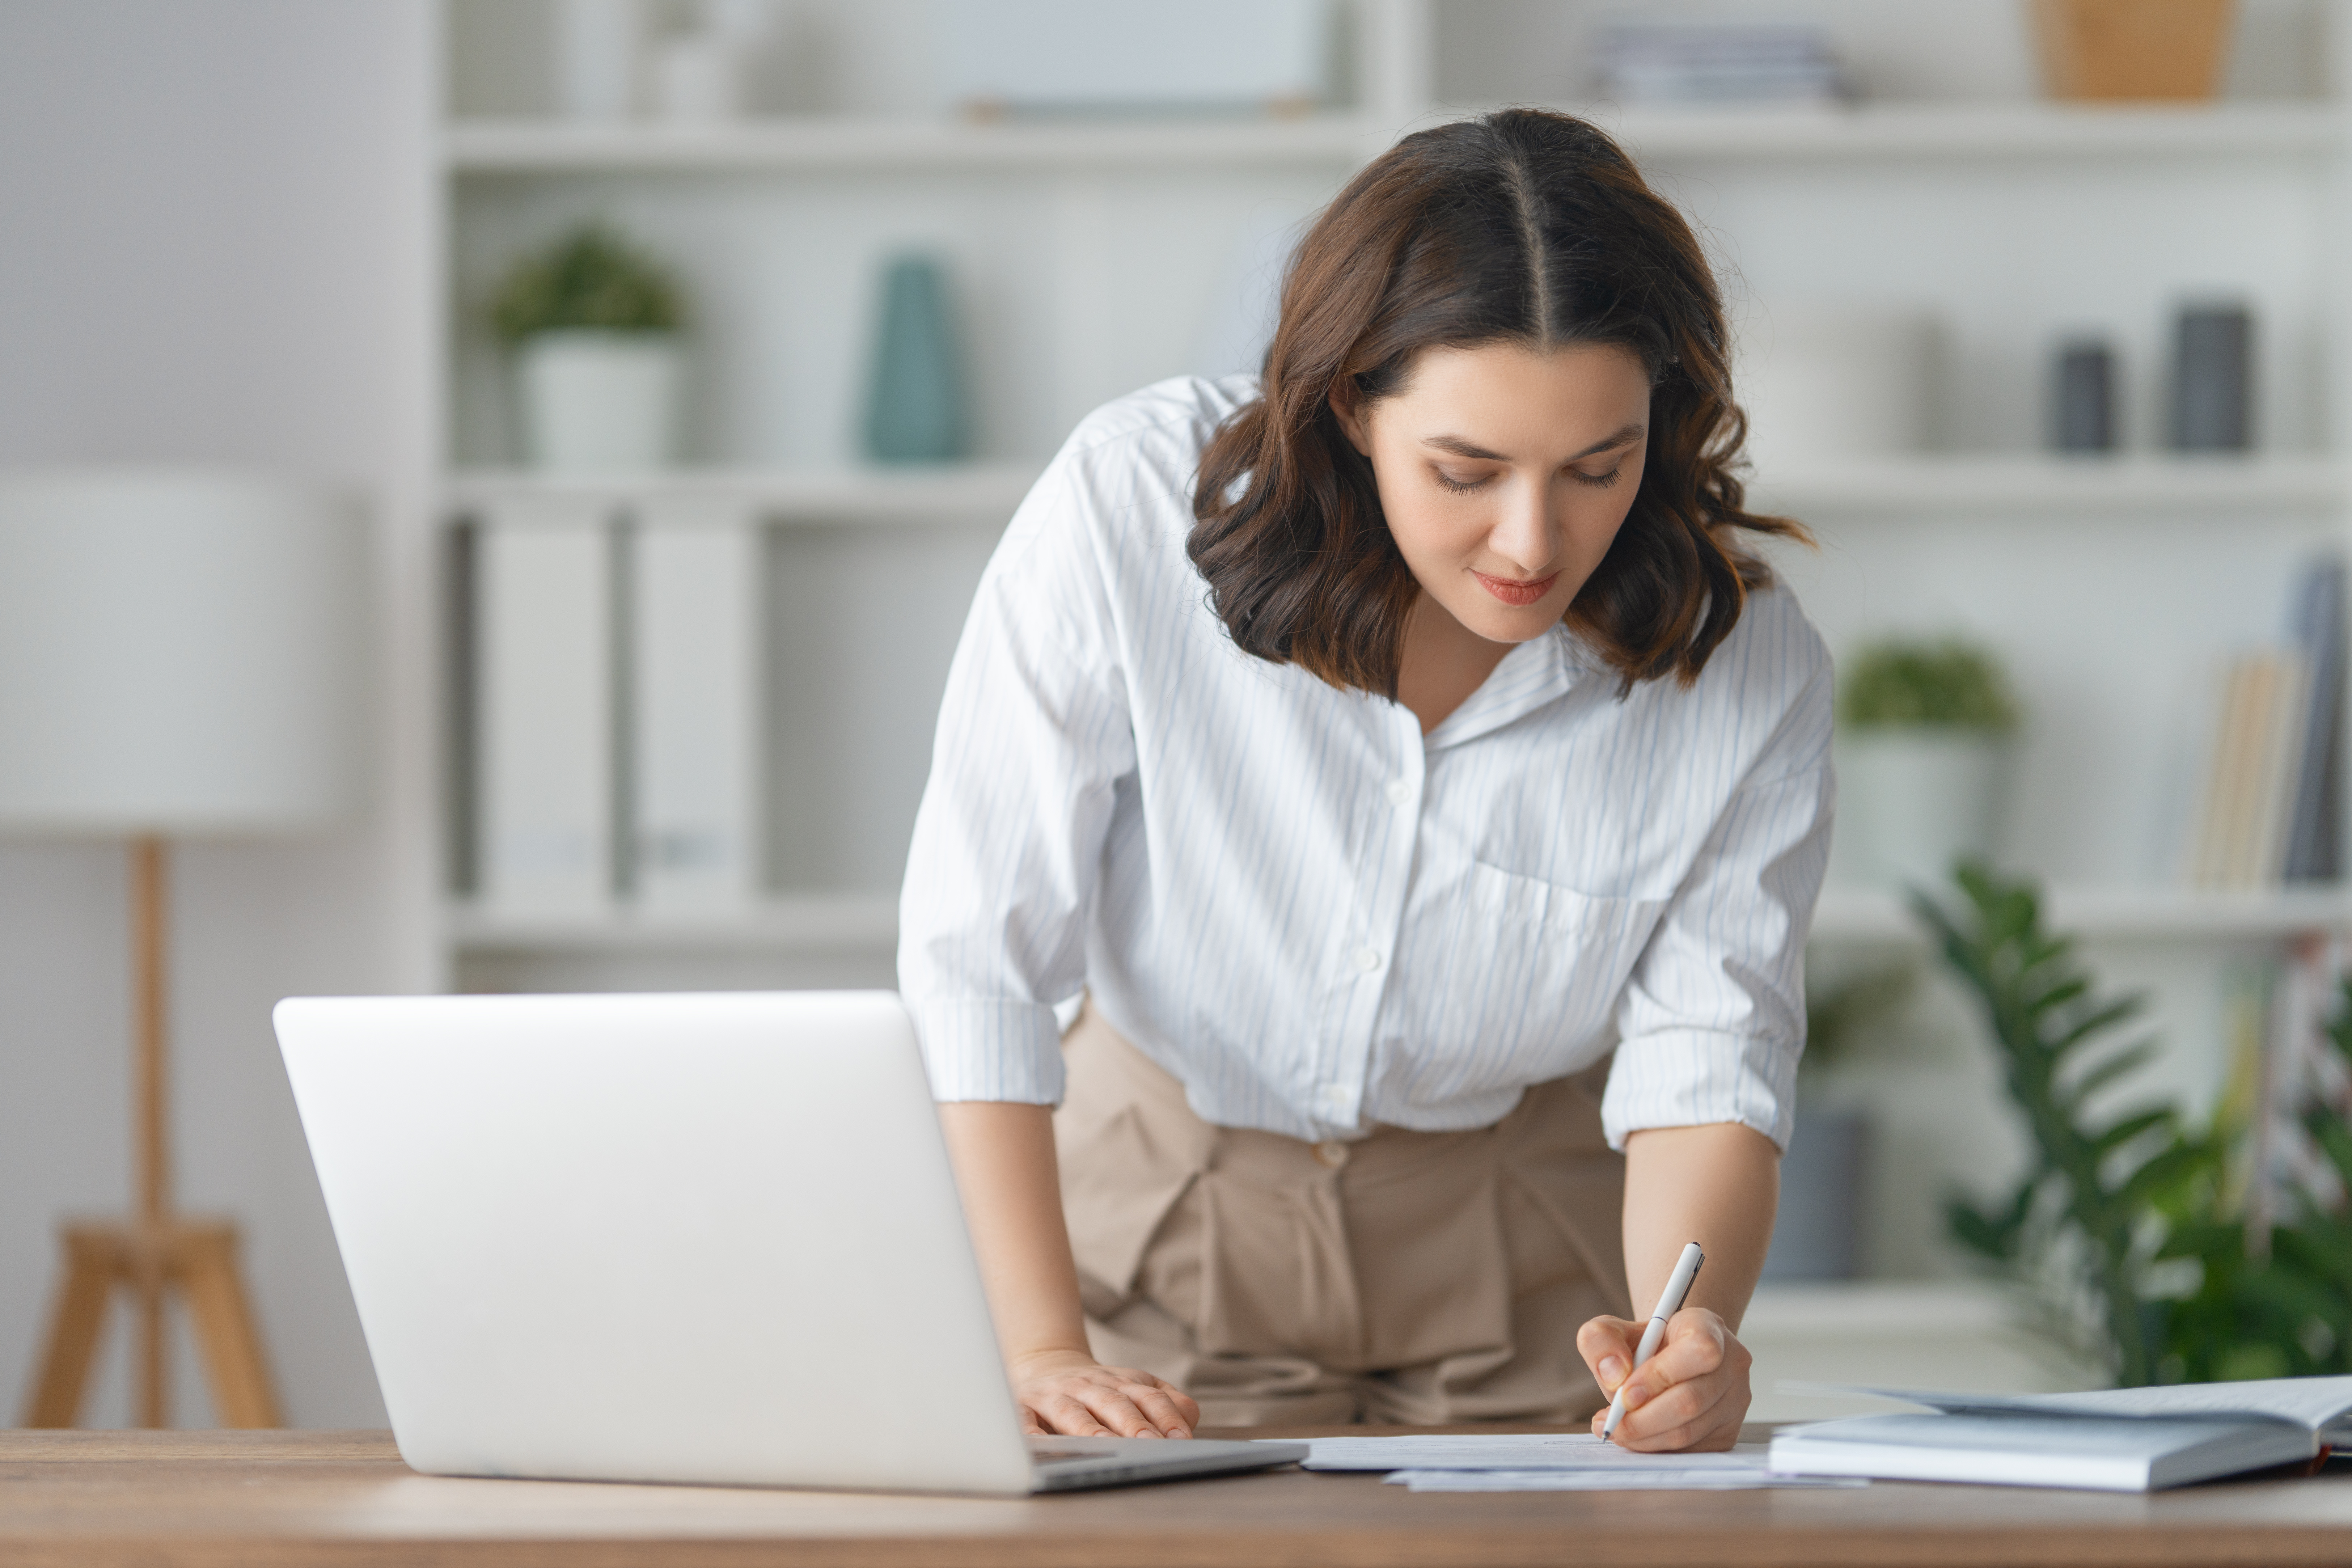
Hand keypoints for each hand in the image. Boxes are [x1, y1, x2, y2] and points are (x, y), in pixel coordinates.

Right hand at [1009, 1347, 1199, 1438]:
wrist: (1043, 1364)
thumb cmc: (1099, 1388)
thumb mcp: (1135, 1386)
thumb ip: (1165, 1402)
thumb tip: (1188, 1422)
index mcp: (1121, 1382)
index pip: (1149, 1397)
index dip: (1166, 1415)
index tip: (1182, 1438)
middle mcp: (1089, 1386)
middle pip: (1114, 1403)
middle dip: (1133, 1424)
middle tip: (1151, 1444)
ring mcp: (1055, 1395)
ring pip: (1073, 1411)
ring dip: (1091, 1428)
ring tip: (1107, 1445)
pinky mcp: (1024, 1406)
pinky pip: (1025, 1420)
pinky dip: (1030, 1433)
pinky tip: (1038, 1446)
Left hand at [1577, 1307, 1750, 1451]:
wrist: (1671, 1358)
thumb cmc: (1645, 1343)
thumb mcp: (1613, 1329)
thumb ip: (1601, 1341)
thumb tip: (1614, 1376)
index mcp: (1709, 1327)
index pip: (1699, 1351)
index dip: (1661, 1375)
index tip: (1625, 1393)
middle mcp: (1732, 1363)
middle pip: (1690, 1400)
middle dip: (1642, 1419)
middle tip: (1610, 1423)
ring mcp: (1736, 1400)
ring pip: (1689, 1431)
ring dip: (1645, 1437)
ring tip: (1616, 1430)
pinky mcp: (1729, 1431)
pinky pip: (1692, 1450)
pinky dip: (1658, 1448)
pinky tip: (1638, 1437)